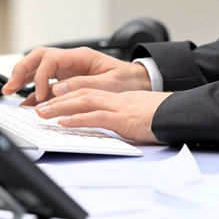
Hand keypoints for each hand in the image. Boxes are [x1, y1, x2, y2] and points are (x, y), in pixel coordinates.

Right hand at [1, 46, 151, 104]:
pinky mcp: (67, 81)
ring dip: (23, 79)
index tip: (42, 95)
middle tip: (10, 87)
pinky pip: (46, 84)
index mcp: (80, 57)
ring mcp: (67, 70)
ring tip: (10, 92)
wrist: (137, 81)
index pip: (50, 59)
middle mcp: (71, 61)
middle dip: (22, 70)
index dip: (41, 76)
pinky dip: (35, 93)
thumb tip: (58, 89)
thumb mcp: (109, 83)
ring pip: (38, 68)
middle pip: (38, 58)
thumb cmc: (127, 80)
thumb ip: (83, 85)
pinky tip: (26, 103)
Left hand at [35, 89, 171, 144]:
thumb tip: (113, 126)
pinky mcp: (124, 119)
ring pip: (84, 101)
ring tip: (42, 113)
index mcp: (119, 98)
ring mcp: (119, 107)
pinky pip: (97, 116)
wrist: (181, 114)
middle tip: (37, 107)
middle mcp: (116, 99)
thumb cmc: (164, 116)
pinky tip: (64, 122)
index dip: (68, 97)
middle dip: (57, 100)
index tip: (51, 102)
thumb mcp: (140, 115)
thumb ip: (124, 118)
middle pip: (81, 94)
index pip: (88, 93)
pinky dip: (78, 118)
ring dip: (60, 107)